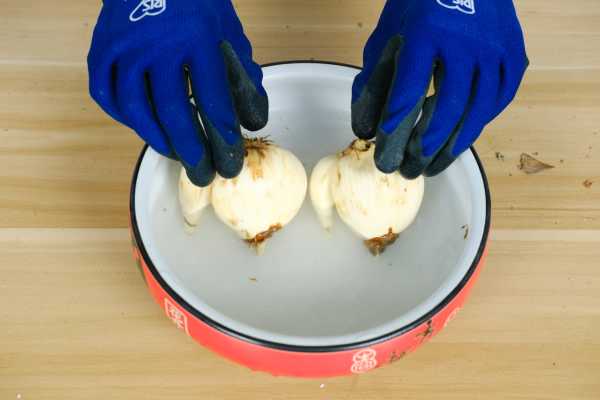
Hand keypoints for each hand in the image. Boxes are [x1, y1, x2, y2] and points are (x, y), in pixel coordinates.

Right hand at [88, 0, 267, 185]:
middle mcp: (159, 45)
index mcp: (199, 40)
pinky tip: (144, 128)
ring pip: (137, 109)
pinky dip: (125, 118)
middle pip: (174, 112)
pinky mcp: (101, 49)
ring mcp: (125, 47)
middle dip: (192, 151)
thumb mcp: (229, 32)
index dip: (223, 138)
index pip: (213, 101)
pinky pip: (107, 95)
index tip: (230, 163)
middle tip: (204, 175)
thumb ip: (243, 75)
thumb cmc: (196, 5)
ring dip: (158, 140)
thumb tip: (253, 119)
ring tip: (176, 156)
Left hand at [352, 0, 527, 177]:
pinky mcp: (514, 55)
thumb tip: (365, 128)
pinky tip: (460, 139)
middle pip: (448, 108)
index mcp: (427, 34)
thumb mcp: (388, 33)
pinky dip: (479, 124)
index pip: (410, 88)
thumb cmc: (421, 5)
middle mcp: (465, 44)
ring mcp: (494, 50)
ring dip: (454, 146)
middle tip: (409, 169)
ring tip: (433, 166)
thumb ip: (374, 78)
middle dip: (426, 146)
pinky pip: (498, 101)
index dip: (397, 123)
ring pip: (477, 111)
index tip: (385, 149)